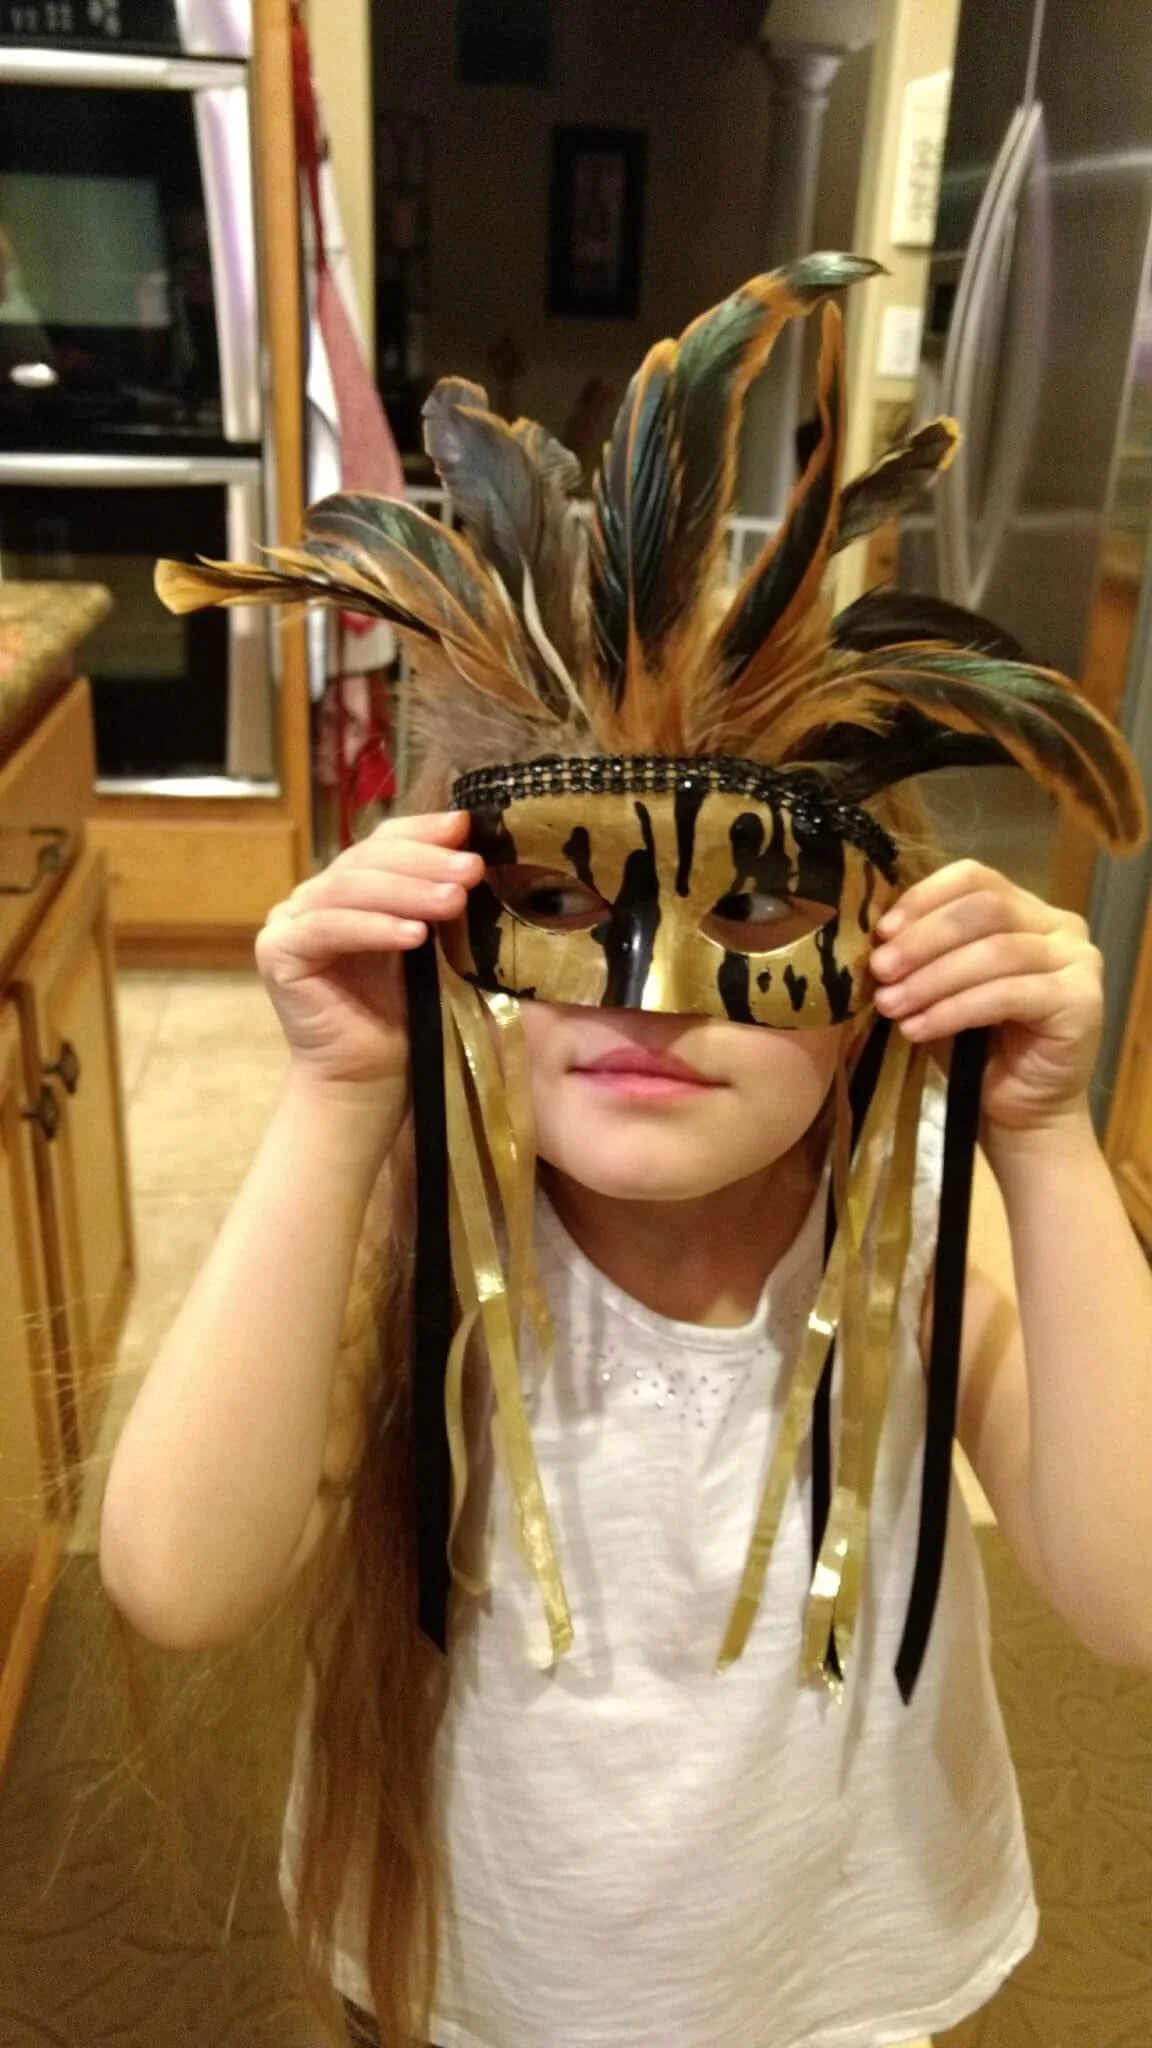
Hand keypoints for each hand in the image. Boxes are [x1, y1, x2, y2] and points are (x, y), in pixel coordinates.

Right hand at [256, 812, 482, 1102]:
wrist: (369, 1080)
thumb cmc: (404, 1015)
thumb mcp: (427, 945)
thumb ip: (434, 898)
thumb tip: (472, 851)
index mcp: (348, 886)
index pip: (382, 841)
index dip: (422, 830)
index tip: (467, 827)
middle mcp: (313, 896)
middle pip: (367, 860)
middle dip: (424, 862)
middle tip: (471, 871)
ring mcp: (289, 921)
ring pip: (349, 889)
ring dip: (406, 891)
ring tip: (453, 901)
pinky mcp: (278, 952)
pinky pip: (328, 928)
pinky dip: (374, 928)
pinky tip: (413, 935)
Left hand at [869, 859, 1102, 1134]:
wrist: (1019, 1111)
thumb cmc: (976, 1047)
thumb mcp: (940, 988)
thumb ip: (922, 953)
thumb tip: (877, 935)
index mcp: (1025, 909)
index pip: (975, 878)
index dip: (925, 899)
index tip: (882, 933)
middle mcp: (1059, 925)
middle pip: (985, 909)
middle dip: (924, 939)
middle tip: (881, 970)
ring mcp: (1078, 960)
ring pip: (996, 952)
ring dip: (933, 978)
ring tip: (891, 1005)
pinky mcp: (1081, 1001)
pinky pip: (1009, 994)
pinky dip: (956, 1010)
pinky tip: (918, 1030)